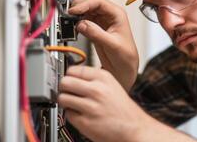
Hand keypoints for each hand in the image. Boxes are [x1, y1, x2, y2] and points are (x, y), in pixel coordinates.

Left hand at [58, 66, 196, 141]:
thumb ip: (93, 79)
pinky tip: (82, 114)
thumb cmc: (122, 107)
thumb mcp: (111, 84)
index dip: (69, 75)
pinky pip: (68, 114)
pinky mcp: (85, 122)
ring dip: (66, 102)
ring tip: (75, 104)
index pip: (73, 69)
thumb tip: (71, 75)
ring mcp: (90, 106)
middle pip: (65, 82)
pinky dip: (72, 115)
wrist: (134, 127)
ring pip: (63, 98)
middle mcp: (97, 90)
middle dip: (64, 88)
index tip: (69, 79)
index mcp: (103, 77)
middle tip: (69, 92)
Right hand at [69, 0, 138, 90]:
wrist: (124, 67)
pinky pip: (82, 18)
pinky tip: (73, 26)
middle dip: (79, 5)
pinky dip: (76, 20)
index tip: (74, 11)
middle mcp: (109, 15)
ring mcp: (101, 20)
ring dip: (76, 13)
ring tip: (69, 20)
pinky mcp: (95, 27)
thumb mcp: (112, 45)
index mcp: (117, 14)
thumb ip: (97, 34)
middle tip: (68, 13)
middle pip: (90, 1)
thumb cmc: (126, 56)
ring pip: (85, 9)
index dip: (85, 4)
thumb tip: (82, 24)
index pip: (99, 1)